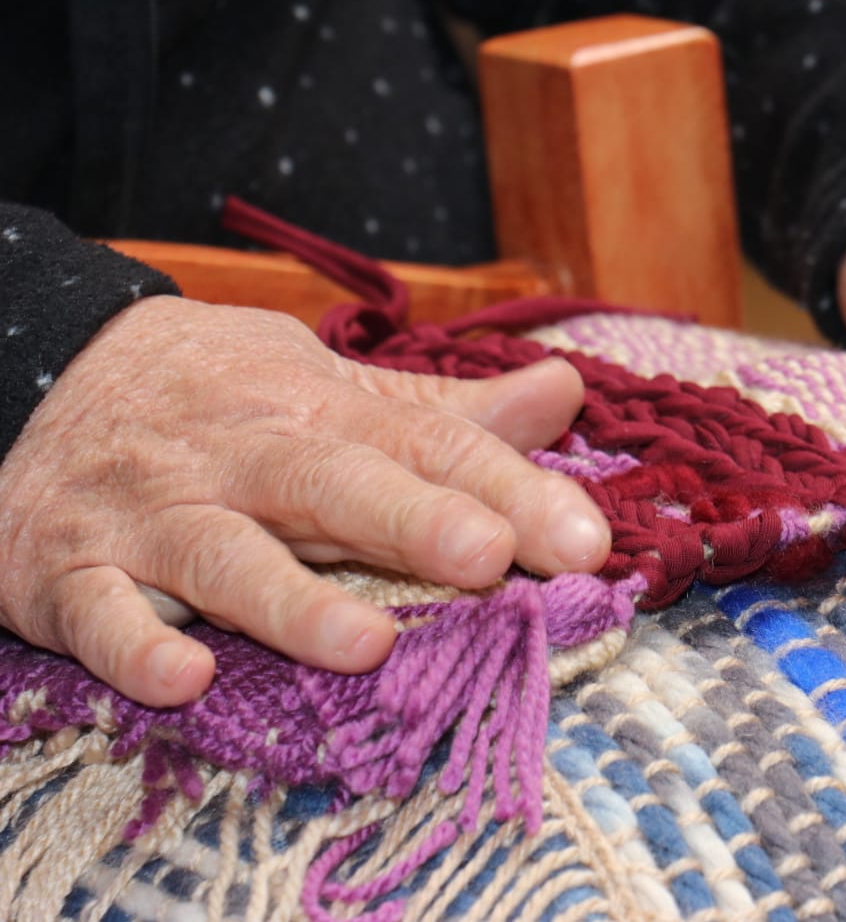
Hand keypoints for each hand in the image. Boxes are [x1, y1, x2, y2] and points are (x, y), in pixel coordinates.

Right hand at [0, 296, 609, 706]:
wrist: (38, 373)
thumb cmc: (219, 398)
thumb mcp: (329, 386)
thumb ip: (445, 410)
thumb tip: (565, 390)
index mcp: (316, 412)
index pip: (426, 444)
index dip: (507, 487)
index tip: (587, 540)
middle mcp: (241, 458)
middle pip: (333, 485)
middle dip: (414, 520)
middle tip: (493, 557)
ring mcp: (154, 516)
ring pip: (223, 556)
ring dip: (291, 601)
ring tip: (367, 645)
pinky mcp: (72, 572)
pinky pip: (99, 615)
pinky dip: (135, 646)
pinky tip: (183, 677)